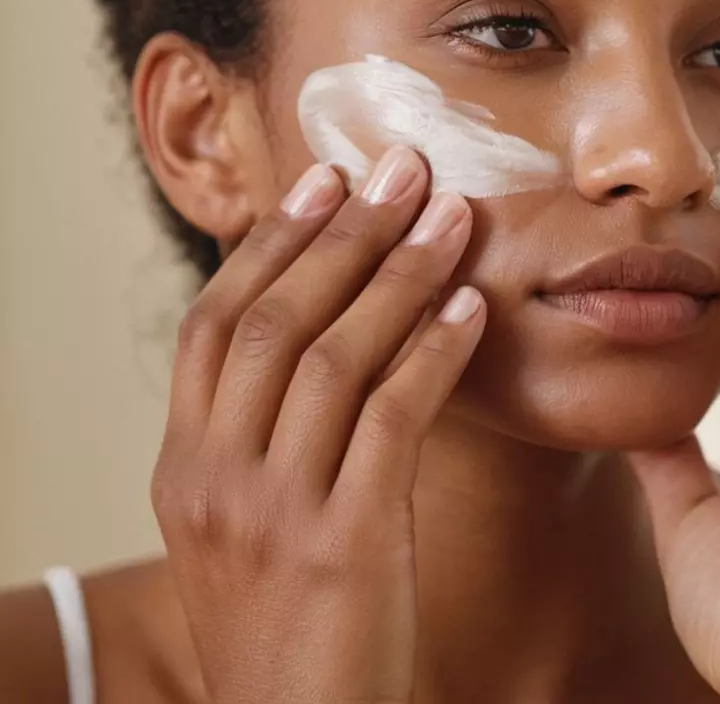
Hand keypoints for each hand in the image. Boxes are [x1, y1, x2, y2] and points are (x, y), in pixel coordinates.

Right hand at [151, 148, 484, 703]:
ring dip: (397, 276)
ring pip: (332, 358)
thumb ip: (264, 430)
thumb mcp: (247, 518)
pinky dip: (433, 354)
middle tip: (399, 170)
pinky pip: (392, 421)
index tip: (324, 180)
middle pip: (274, 321)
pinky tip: (470, 309)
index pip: (214, 323)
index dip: (271, 243)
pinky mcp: (343, 547)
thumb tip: (319, 323)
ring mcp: (273, 513)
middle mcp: (214, 478)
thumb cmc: (289, 615)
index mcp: (184, 465)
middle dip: (342, 236)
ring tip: (451, 217)